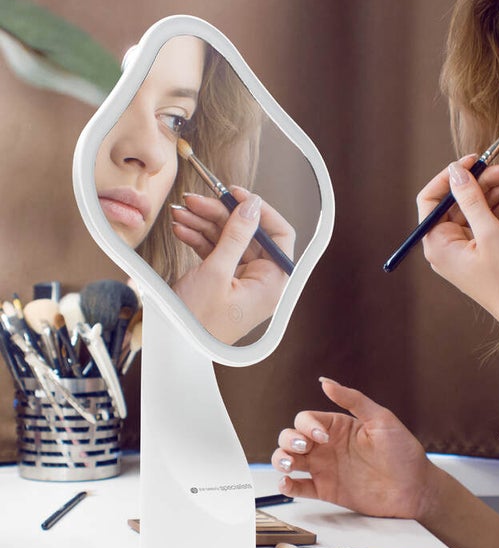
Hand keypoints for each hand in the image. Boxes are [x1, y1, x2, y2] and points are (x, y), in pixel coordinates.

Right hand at [167, 187, 294, 343]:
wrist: (170, 354)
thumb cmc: (194, 325)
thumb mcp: (215, 273)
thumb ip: (236, 236)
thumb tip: (252, 206)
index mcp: (272, 282)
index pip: (279, 234)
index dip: (259, 210)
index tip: (237, 194)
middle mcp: (260, 282)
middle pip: (249, 235)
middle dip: (221, 215)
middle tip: (197, 200)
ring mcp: (240, 283)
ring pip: (229, 242)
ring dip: (205, 225)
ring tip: (183, 212)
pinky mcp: (222, 285)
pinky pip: (216, 255)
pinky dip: (199, 241)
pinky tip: (183, 229)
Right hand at [274, 376, 434, 519]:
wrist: (413, 487)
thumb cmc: (402, 451)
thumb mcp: (381, 418)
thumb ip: (353, 400)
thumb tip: (326, 382)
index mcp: (340, 426)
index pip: (307, 419)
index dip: (308, 426)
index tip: (323, 437)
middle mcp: (329, 446)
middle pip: (291, 437)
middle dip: (289, 441)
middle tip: (303, 449)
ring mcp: (326, 468)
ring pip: (289, 460)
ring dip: (281, 460)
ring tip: (289, 465)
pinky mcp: (326, 490)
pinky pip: (299, 488)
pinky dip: (287, 486)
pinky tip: (287, 483)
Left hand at [418, 157, 498, 334]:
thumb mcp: (491, 233)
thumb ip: (471, 199)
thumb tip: (456, 171)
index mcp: (438, 244)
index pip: (432, 199)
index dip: (451, 176)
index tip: (474, 160)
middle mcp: (448, 245)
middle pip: (460, 199)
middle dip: (487, 181)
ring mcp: (467, 247)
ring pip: (479, 206)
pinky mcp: (485, 249)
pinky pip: (490, 218)